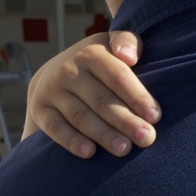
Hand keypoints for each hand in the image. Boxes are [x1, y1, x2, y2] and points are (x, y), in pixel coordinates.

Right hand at [24, 31, 159, 157]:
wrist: (53, 73)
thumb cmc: (98, 63)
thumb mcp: (111, 45)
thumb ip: (127, 42)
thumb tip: (129, 57)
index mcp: (91, 53)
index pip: (117, 75)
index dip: (137, 96)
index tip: (155, 116)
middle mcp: (69, 70)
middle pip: (101, 99)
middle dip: (126, 121)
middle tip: (146, 138)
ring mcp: (52, 91)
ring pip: (81, 116)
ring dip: (104, 134)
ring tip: (124, 149)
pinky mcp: (40, 111)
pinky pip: (55, 128)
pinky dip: (72, 141)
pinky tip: (89, 153)